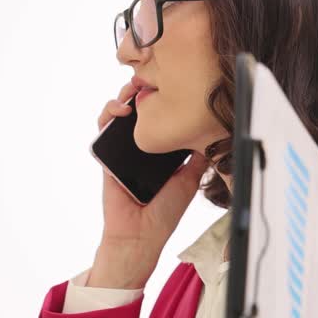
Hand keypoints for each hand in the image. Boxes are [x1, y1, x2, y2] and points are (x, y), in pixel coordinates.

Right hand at [90, 83, 208, 287]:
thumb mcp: (190, 181)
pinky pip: (103, 130)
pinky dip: (107, 116)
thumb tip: (214, 135)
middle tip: (149, 82)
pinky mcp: (107, 156)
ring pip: (118, 115)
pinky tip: (119, 110)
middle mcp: (140, 148)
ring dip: (123, 97)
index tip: (172, 87)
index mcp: (160, 151)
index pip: (159, 119)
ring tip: (132, 91)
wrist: (141, 235)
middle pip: (138, 111)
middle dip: (141, 91)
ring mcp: (122, 150)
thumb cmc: (165, 213)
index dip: (162, 101)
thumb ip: (199, 159)